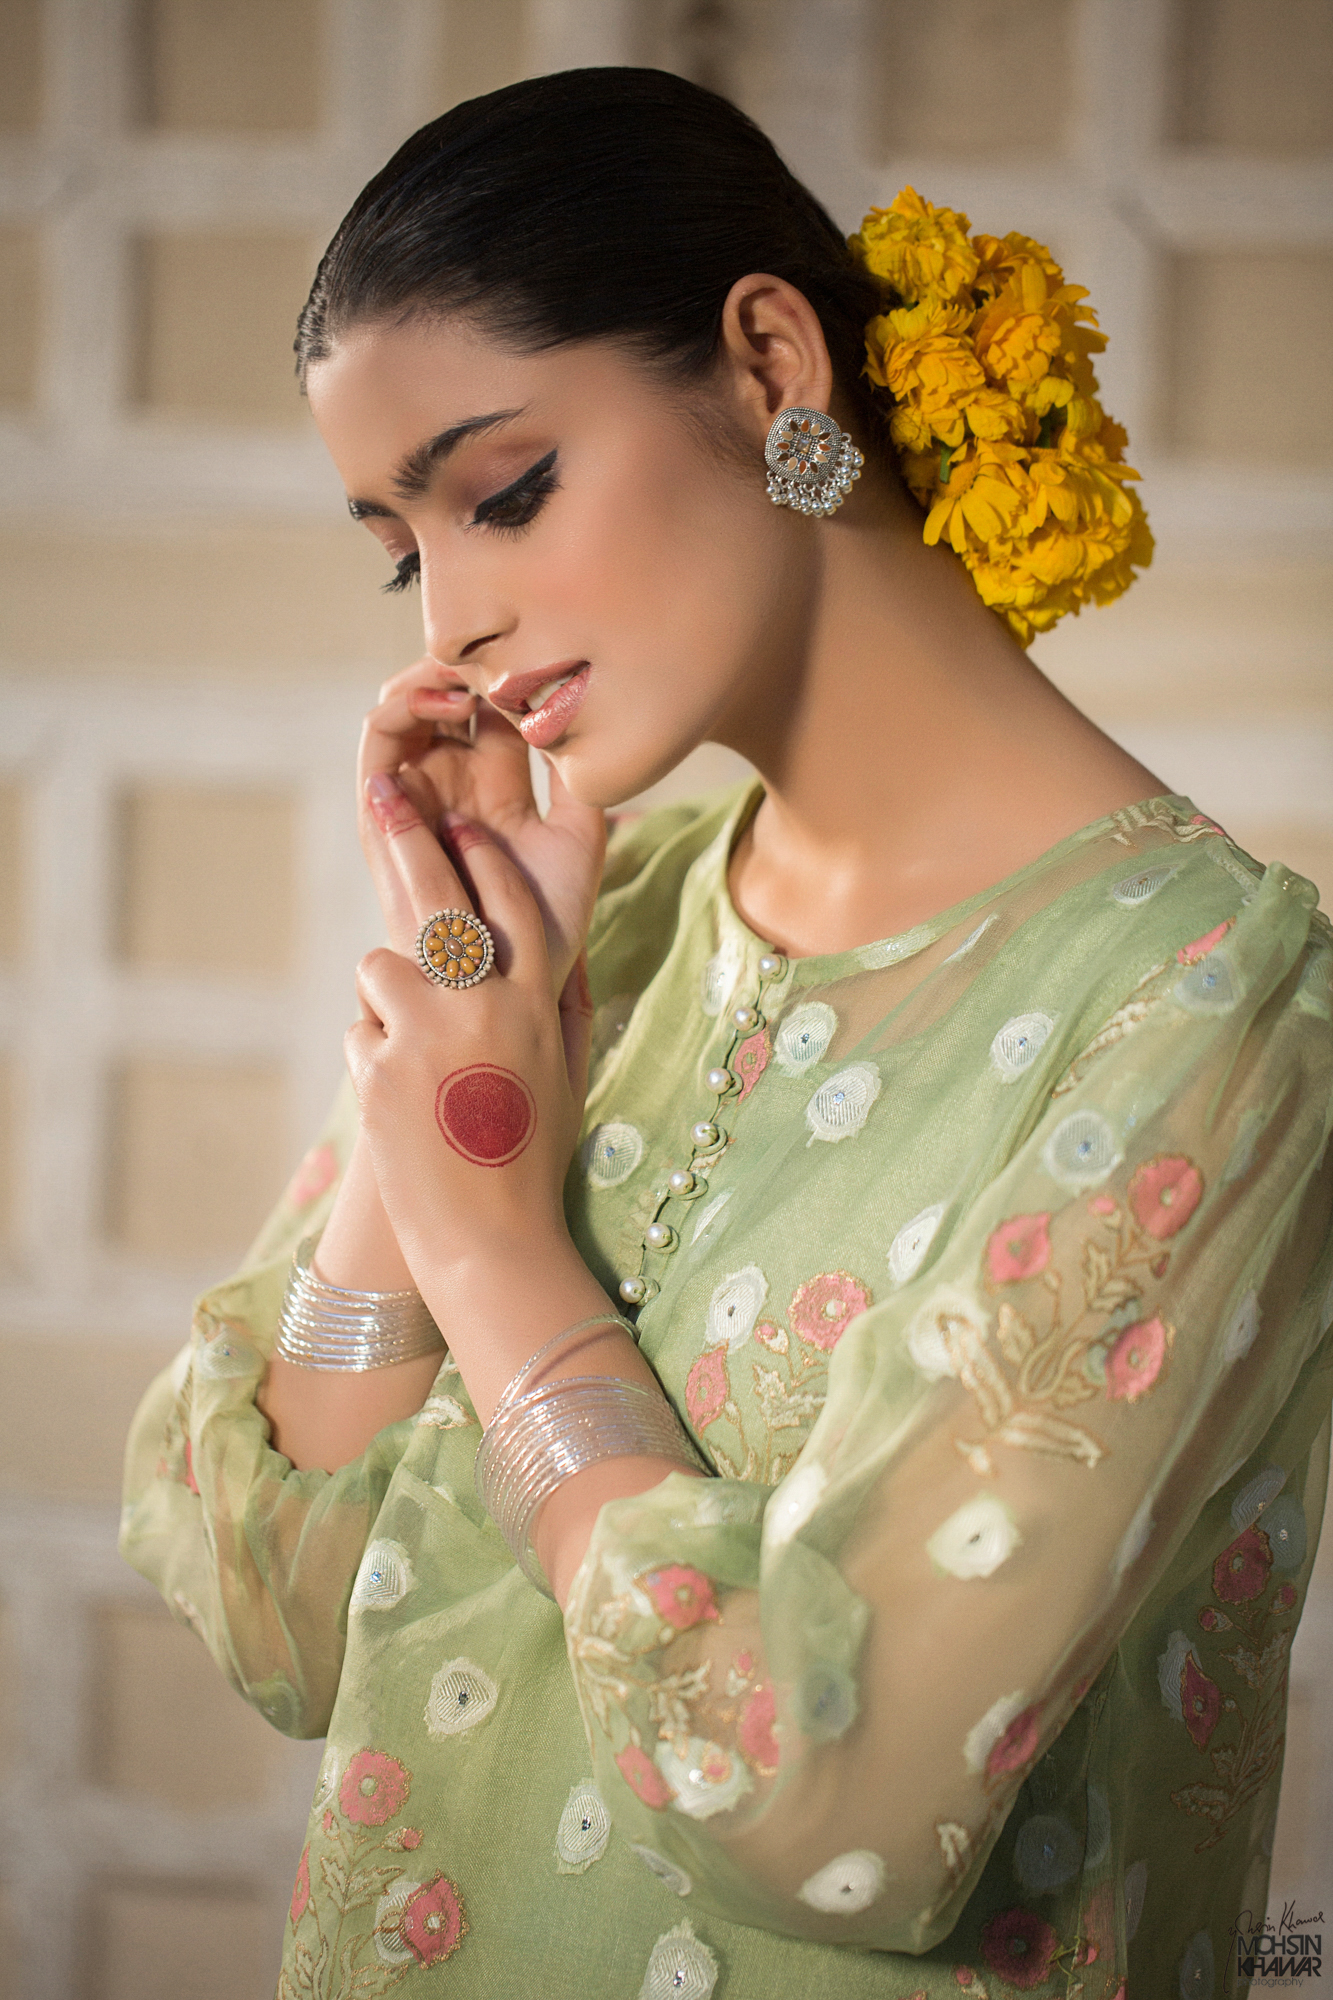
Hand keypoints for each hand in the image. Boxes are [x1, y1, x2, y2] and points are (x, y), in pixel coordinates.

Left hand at [346, 772, 594, 1273]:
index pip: (515, 905)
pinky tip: (403, 1106)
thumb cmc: (533, 1160)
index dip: (485, 858)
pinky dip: (374, 1058)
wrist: (491, 1239)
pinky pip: (361, 1031)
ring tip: (416, 1064)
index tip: (461, 822)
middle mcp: (489, 1005)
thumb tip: (564, 953)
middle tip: (381, 788)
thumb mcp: (567, 1076)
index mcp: (541, 1002)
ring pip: (381, 968)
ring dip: (387, 999)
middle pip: (440, 899)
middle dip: (408, 838)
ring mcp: (432, 1033)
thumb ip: (564, 1008)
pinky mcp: (382, 1067)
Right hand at [357, 657, 606, 989]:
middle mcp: (453, 780)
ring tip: (473, 666)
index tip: (543, 647)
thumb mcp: (582, 835)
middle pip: (442, 693)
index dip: (507, 666)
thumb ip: (582, 775)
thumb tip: (595, 704)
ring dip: (432, 674)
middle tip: (503, 640)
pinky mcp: (387, 811)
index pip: (491, 701)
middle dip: (465, 657)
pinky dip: (403, 708)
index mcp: (498, 780)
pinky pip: (377, 745)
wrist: (508, 979)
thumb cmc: (548, 921)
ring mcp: (417, 793)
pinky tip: (452, 700)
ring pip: (405, 707)